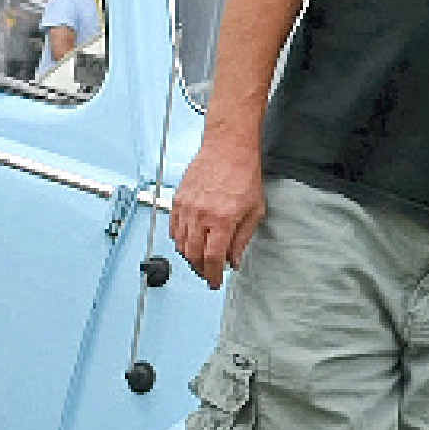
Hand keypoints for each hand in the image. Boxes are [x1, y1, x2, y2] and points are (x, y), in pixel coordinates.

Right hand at [169, 142, 265, 289]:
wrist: (228, 147)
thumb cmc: (244, 173)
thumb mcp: (255, 210)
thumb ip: (243, 239)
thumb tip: (234, 260)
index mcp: (222, 220)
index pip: (213, 259)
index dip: (214, 275)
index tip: (215, 282)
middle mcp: (201, 215)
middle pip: (193, 256)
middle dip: (201, 270)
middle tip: (208, 273)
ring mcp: (186, 207)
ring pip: (180, 244)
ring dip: (189, 257)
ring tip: (200, 259)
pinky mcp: (178, 199)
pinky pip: (173, 228)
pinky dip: (179, 240)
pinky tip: (189, 242)